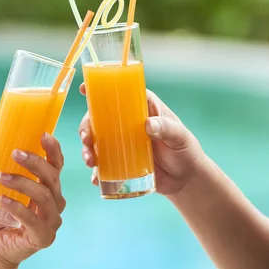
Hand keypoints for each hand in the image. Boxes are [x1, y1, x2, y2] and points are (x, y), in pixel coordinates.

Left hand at [0, 133, 65, 268]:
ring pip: (44, 196)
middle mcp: (56, 204)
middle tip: (14, 152)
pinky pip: (33, 220)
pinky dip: (17, 208)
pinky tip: (2, 200)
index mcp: (49, 188)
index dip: (53, 149)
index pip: (57, 165)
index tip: (42, 135)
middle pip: (52, 178)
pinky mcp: (43, 238)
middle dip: (35, 162)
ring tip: (0, 176)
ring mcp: (52, 222)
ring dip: (22, 183)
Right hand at [79, 84, 206, 195]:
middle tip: (87, 139)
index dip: (100, 88)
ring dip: (87, 149)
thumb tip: (148, 124)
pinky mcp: (120, 162)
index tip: (83, 89)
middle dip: (86, 126)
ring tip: (90, 161)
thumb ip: (167, 129)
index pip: (120, 92)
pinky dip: (95, 171)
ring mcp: (121, 143)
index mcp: (142, 107)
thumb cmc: (185, 150)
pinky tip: (95, 178)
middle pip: (99, 117)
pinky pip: (102, 164)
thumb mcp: (179, 137)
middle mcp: (127, 122)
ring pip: (96, 140)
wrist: (185, 180)